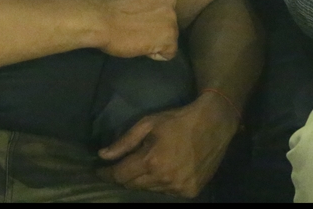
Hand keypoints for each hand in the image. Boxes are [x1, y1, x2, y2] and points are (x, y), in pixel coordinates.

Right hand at [96, 0, 177, 59]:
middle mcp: (171, 0)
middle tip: (138, 25)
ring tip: (138, 38)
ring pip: (170, 33)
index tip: (139, 12)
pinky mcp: (168, 40)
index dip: (152, 7)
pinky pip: (169, 51)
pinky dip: (158, 53)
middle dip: (157, 21)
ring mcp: (171, 20)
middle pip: (169, 15)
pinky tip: (144, 49)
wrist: (101, 18)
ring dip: (157, 36)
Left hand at [96, 93, 238, 197]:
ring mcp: (179, 188)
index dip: (107, 174)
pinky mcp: (190, 191)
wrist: (213, 124)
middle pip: (133, 185)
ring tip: (148, 165)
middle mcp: (164, 179)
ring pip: (149, 190)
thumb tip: (102, 155)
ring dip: (144, 180)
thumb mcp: (148, 123)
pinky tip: (165, 170)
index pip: (121, 175)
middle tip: (122, 165)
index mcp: (152, 161)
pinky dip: (161, 184)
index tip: (99, 171)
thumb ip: (124, 142)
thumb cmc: (177, 120)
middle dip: (124, 176)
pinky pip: (167, 192)